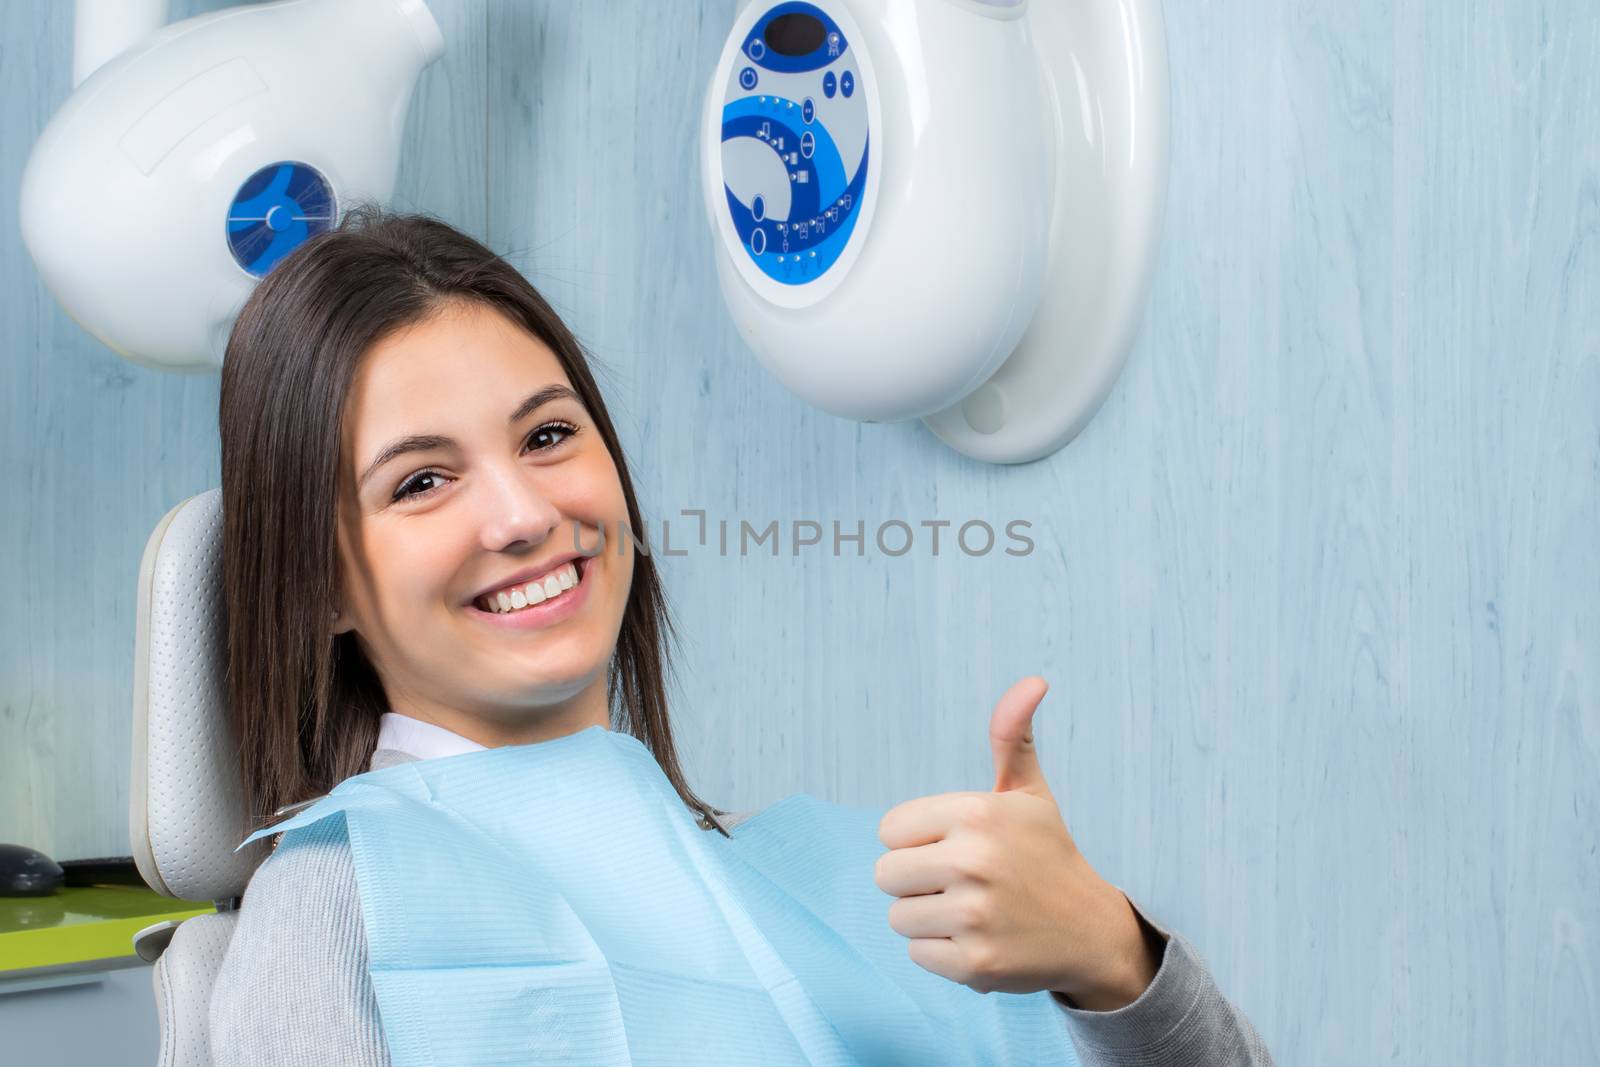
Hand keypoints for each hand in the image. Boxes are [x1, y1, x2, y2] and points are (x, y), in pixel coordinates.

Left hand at [873, 676, 1159, 1009]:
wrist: (1092, 930)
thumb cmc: (1047, 855)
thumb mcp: (1028, 793)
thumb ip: (1013, 735)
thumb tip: (1033, 680)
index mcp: (976, 813)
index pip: (889, 830)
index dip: (917, 840)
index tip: (956, 845)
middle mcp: (973, 861)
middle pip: (887, 874)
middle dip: (917, 880)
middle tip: (963, 882)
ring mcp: (974, 915)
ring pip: (899, 916)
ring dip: (928, 918)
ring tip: (973, 911)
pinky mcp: (975, 963)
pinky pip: (918, 954)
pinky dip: (943, 953)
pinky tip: (981, 940)